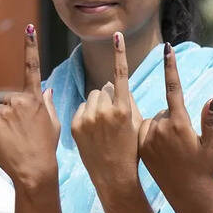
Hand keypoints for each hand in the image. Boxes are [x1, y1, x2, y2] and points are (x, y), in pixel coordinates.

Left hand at [0, 24, 59, 190]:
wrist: (34, 170)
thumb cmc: (46, 149)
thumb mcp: (53, 125)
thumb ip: (48, 105)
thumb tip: (48, 89)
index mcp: (36, 99)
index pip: (33, 67)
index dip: (31, 47)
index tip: (29, 28)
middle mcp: (20, 100)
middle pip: (9, 101)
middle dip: (11, 114)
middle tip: (21, 134)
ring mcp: (5, 111)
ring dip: (2, 124)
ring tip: (13, 140)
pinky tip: (4, 143)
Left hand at [71, 31, 142, 187]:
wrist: (114, 176)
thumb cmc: (131, 150)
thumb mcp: (137, 124)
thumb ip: (128, 101)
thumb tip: (114, 83)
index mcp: (124, 109)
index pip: (121, 75)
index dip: (119, 53)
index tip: (117, 36)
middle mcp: (105, 111)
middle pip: (103, 88)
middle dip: (108, 98)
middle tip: (113, 118)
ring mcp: (88, 118)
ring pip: (91, 98)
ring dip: (96, 105)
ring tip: (103, 127)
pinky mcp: (75, 125)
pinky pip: (80, 108)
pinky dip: (86, 115)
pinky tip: (92, 132)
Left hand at [138, 42, 212, 197]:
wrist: (187, 194)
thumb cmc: (204, 168)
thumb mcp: (212, 143)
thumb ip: (209, 119)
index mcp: (180, 124)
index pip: (174, 88)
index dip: (171, 67)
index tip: (166, 48)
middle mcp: (161, 128)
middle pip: (165, 110)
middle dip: (173, 120)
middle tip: (182, 143)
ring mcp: (147, 137)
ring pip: (153, 121)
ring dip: (160, 129)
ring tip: (170, 152)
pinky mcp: (138, 146)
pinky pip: (143, 130)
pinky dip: (149, 136)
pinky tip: (158, 153)